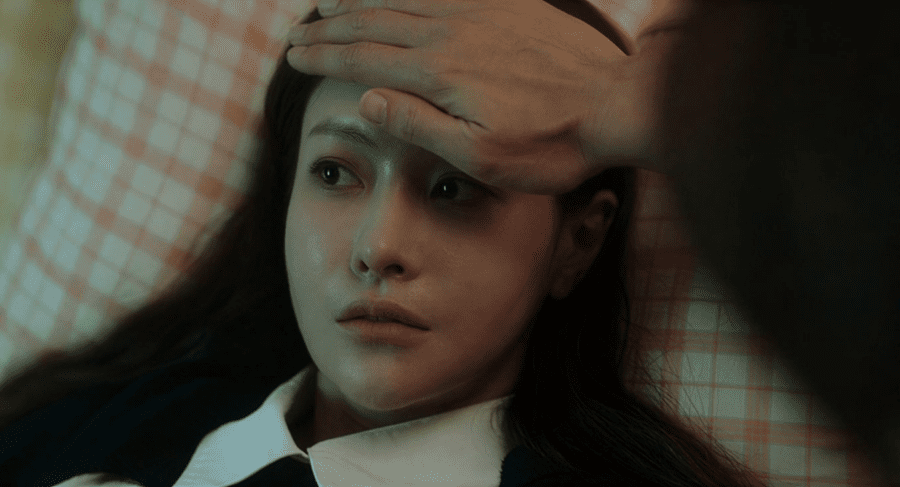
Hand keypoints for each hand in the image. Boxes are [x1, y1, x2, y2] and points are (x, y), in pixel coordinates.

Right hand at [286, 0, 631, 194]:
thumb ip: (420, 124)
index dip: (324, 55)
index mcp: (440, 72)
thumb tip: (369, 97)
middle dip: (332, 26)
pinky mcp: (510, 5)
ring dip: (363, 1)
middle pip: (376, 22)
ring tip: (332, 1)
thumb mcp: (481, 155)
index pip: (364, 58)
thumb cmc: (552, 144)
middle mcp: (453, 32)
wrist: (621, 104)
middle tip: (300, 31)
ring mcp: (482, 13)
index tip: (294, 54)